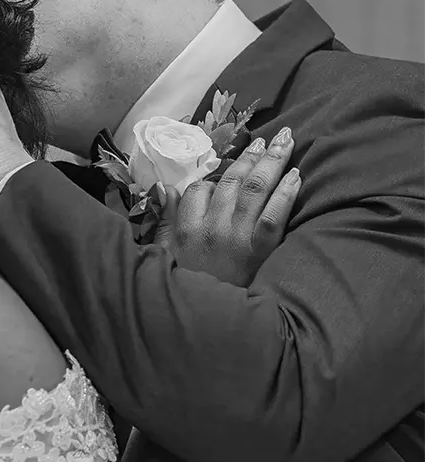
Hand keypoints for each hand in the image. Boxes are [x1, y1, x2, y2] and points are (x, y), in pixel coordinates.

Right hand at [154, 128, 299, 285]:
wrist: (212, 324)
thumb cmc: (191, 288)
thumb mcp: (166, 256)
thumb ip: (166, 221)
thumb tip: (165, 188)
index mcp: (187, 229)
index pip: (198, 190)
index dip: (212, 179)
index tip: (226, 173)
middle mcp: (212, 228)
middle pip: (232, 182)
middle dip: (252, 156)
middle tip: (270, 138)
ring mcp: (237, 237)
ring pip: (255, 190)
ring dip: (271, 162)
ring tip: (285, 142)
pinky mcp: (261, 250)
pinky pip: (275, 215)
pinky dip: (286, 193)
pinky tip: (296, 175)